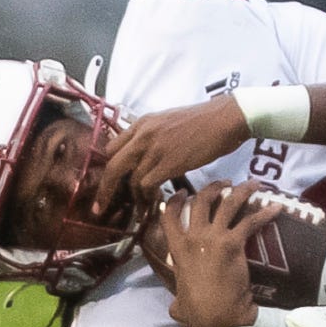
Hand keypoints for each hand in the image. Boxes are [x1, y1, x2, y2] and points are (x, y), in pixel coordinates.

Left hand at [99, 97, 250, 213]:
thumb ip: (152, 135)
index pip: (112, 147)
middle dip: (104, 190)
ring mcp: (154, 148)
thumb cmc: (203, 120)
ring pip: (131, 180)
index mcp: (142, 122)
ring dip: (134, 197)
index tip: (107, 184)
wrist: (224, 119)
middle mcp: (143, 134)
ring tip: (141, 207)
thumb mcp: (169, 121)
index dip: (108, 168)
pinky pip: (147, 185)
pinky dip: (147, 197)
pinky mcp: (168, 162)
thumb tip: (143, 155)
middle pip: (112, 166)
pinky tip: (153, 202)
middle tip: (101, 208)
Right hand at [141, 180, 283, 326]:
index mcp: (177, 250)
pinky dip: (265, 212)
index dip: (176, 200)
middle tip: (225, 183)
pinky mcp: (233, 242)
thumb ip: (176, 298)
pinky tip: (276, 207)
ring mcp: (213, 238)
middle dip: (213, 187)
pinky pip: (251, 220)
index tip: (182, 191)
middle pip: (201, 201)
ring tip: (252, 184)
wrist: (218, 317)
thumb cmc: (198, 312)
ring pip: (227, 203)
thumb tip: (176, 306)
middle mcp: (193, 238)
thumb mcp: (178, 303)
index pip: (170, 217)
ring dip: (241, 190)